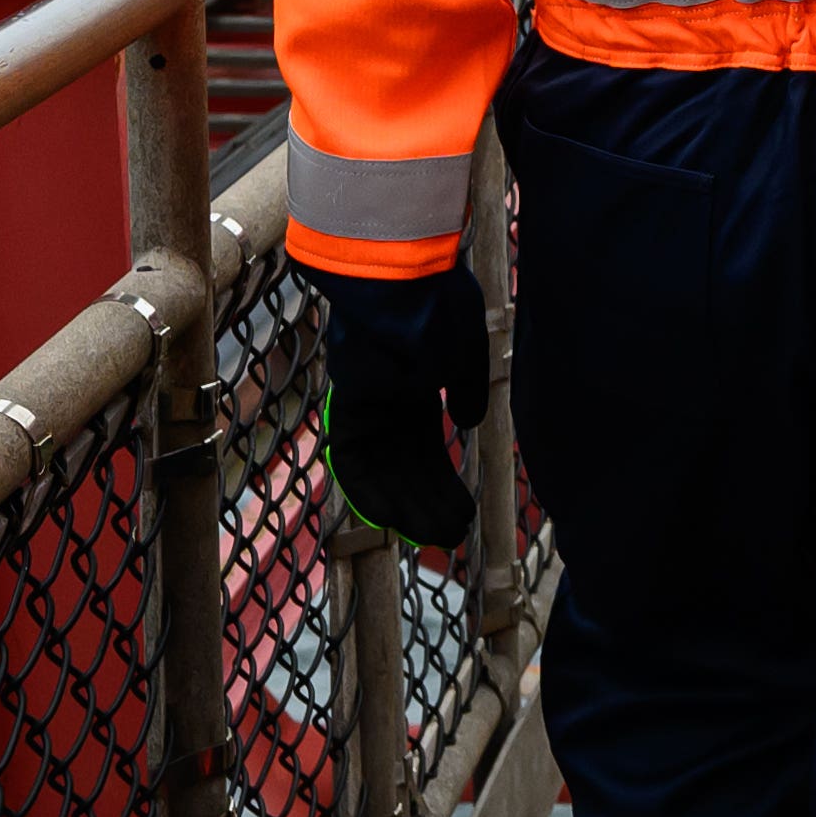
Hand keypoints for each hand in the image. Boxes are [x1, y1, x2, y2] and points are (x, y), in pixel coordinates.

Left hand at [323, 270, 489, 553]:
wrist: (403, 280)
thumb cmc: (439, 308)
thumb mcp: (466, 355)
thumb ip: (467, 392)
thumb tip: (468, 424)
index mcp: (419, 388)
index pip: (428, 450)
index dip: (444, 484)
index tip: (464, 511)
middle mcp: (391, 401)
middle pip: (407, 466)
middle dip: (428, 503)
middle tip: (449, 535)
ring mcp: (367, 405)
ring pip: (381, 469)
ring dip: (402, 504)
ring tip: (429, 536)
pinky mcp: (347, 406)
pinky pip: (350, 459)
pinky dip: (366, 490)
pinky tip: (388, 518)